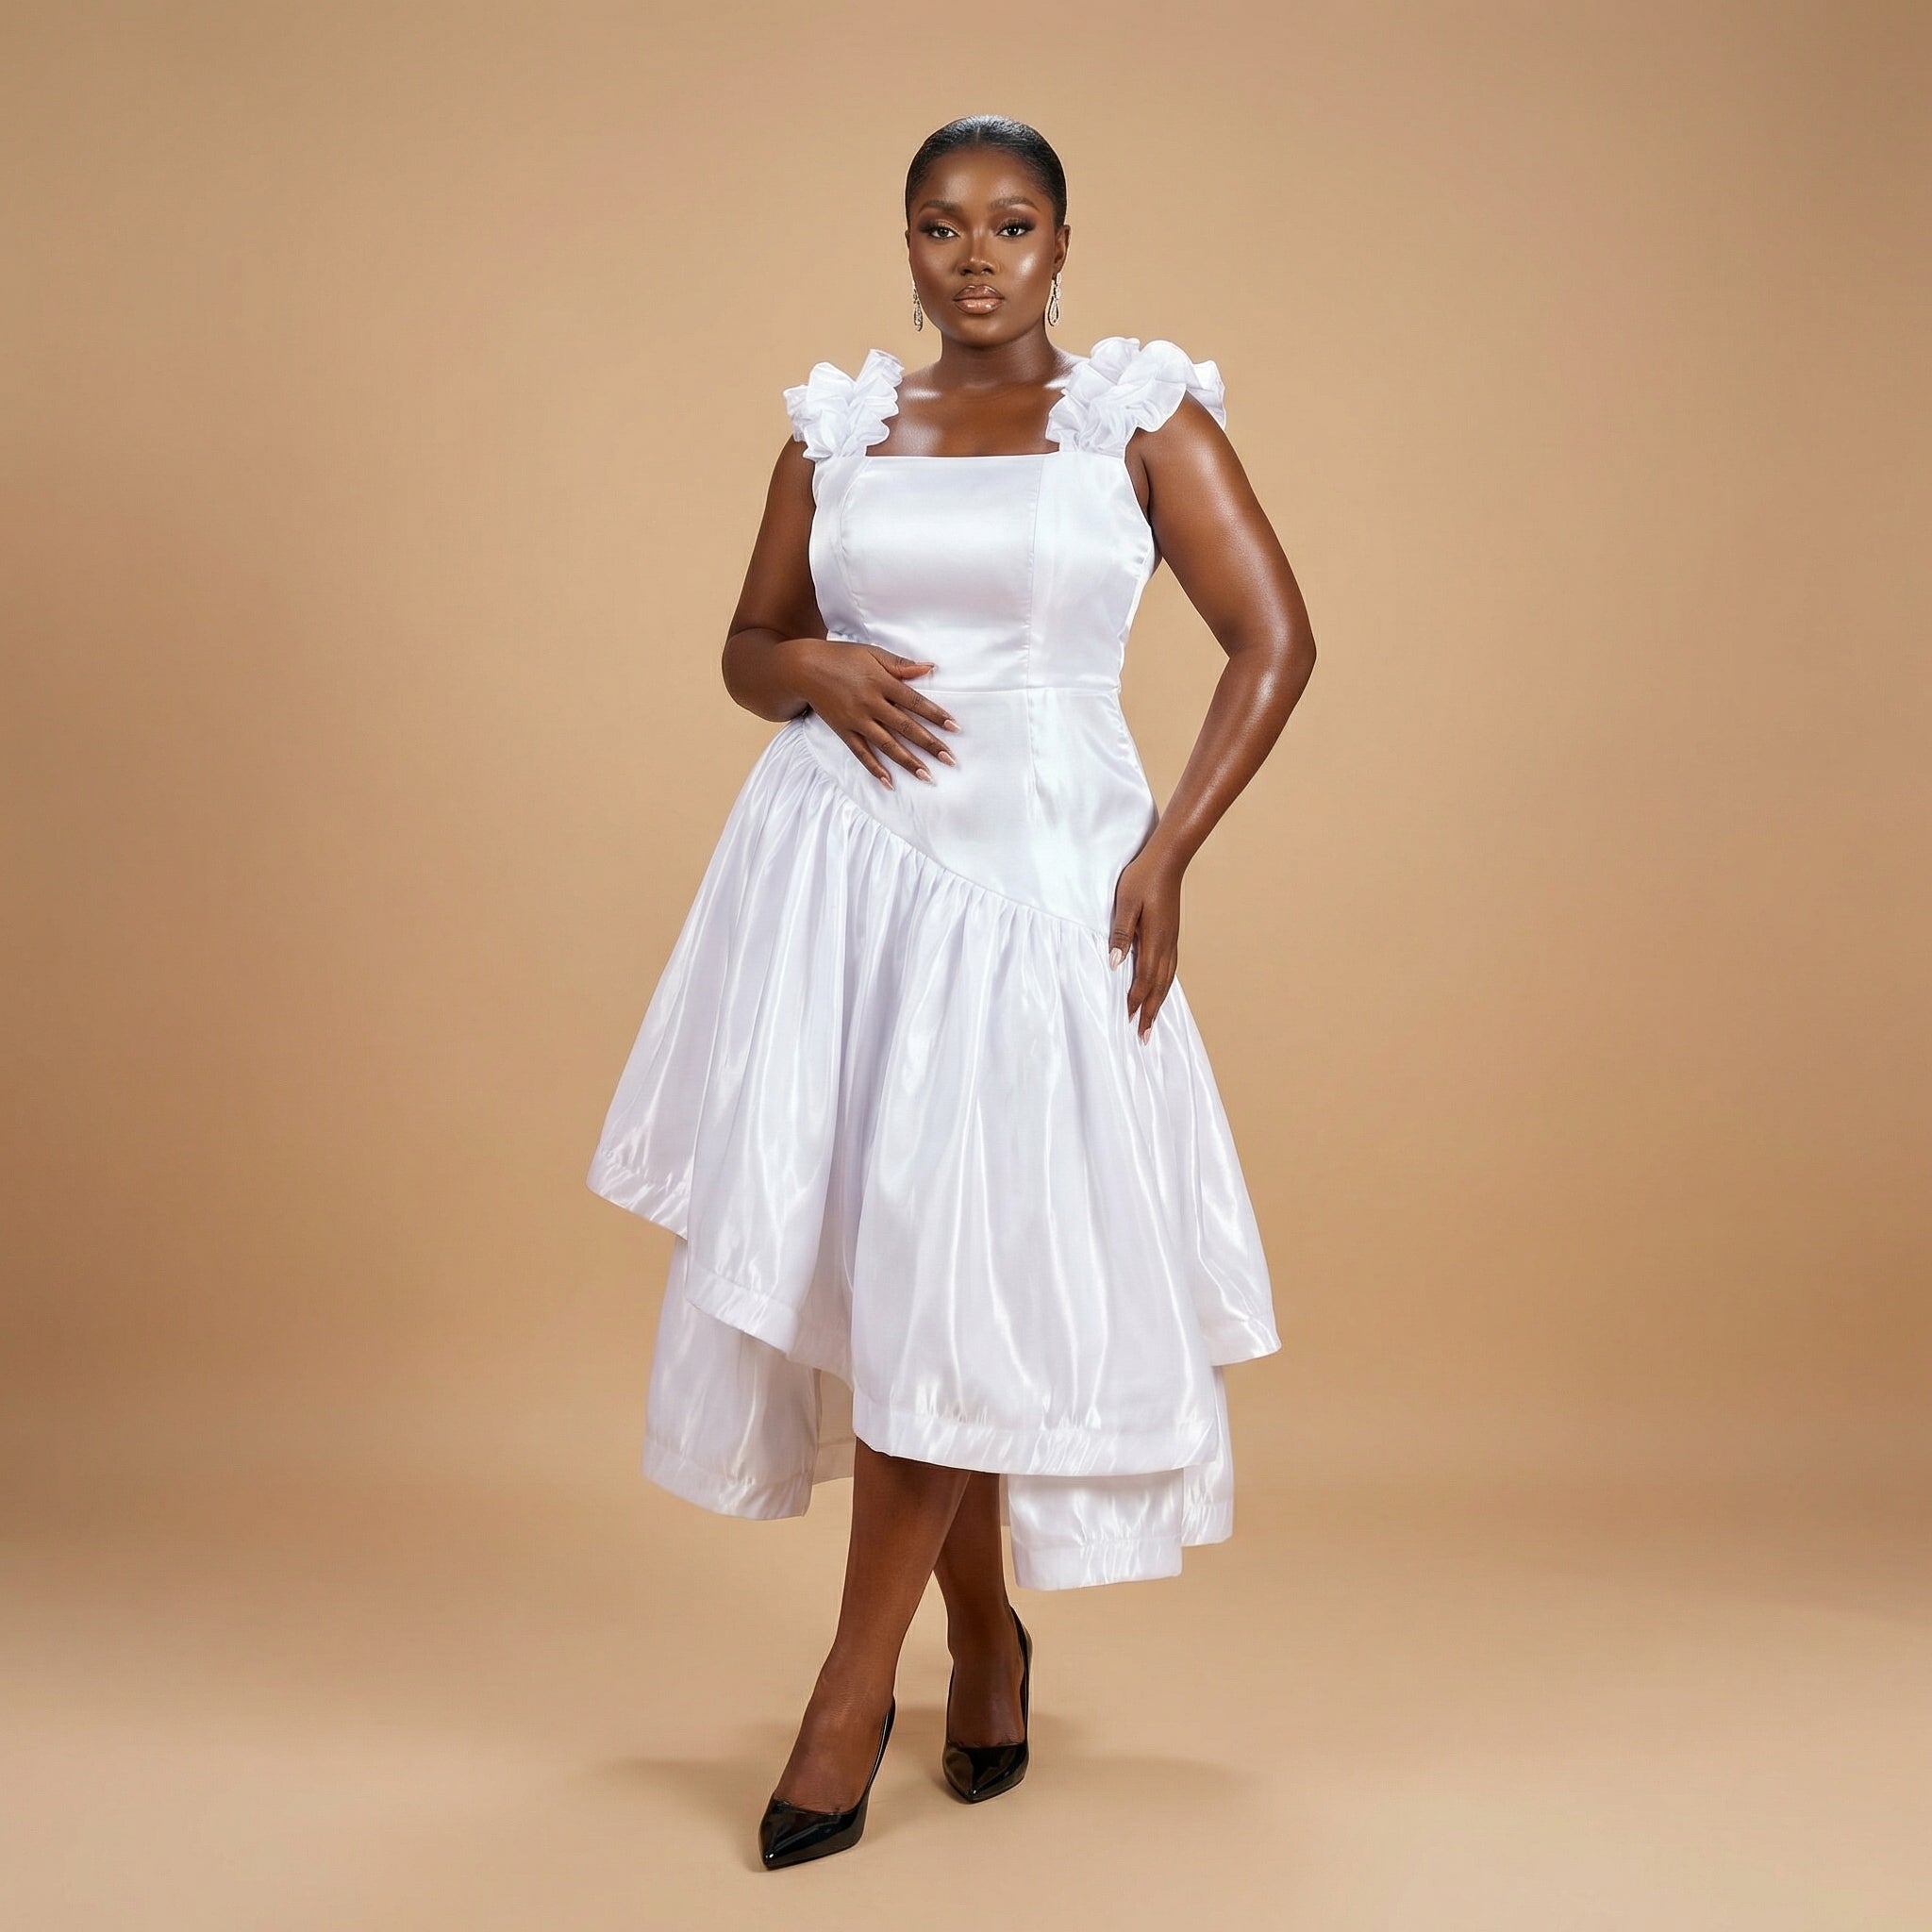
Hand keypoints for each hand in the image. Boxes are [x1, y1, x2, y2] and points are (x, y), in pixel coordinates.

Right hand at [780, 637, 959, 787]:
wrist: (804, 668)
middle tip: (949, 759)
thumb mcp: (873, 653)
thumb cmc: (842, 657)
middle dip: (929, 744)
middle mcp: (871, 703)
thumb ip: (901, 664)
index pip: (915, 702)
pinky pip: (861, 753)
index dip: (935, 715)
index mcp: (881, 682)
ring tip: (926, 776)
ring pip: (887, 745)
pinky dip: (875, 768)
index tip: (954, 728)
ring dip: (908, 761)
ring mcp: (857, 720)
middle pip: (905, 727)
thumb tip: (930, 668)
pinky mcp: (844, 731)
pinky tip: (889, 782)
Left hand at [1108, 843, 1184, 1040]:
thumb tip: (1116, 964)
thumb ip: (1120, 934)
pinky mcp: (1172, 934)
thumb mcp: (1125, 903)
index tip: (1128, 1021)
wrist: (1168, 858)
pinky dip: (1164, 986)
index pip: (1144, 979)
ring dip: (1159, 1002)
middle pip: (1159, 986)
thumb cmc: (1142, 878)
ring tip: (1152, 1021)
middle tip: (1144, 1037)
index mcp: (1154, 939)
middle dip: (1150, 1012)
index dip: (1136, 1001)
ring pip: (1167, 979)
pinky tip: (1160, 990)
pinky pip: (1170, 968)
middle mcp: (1167, 944)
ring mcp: (1172, 939)